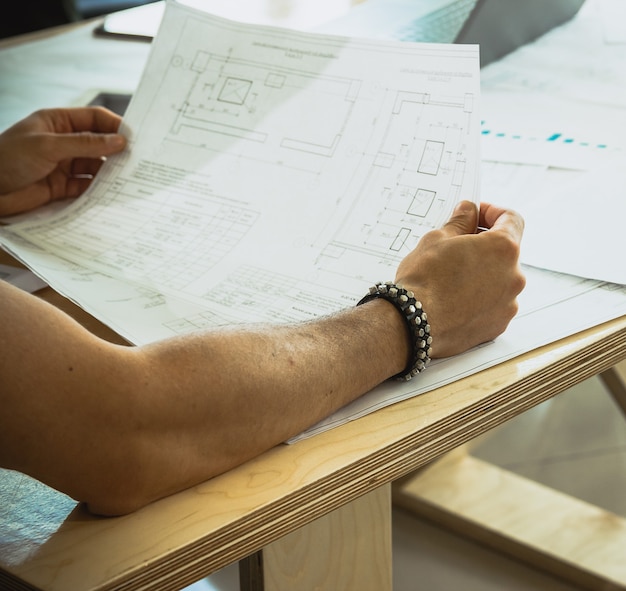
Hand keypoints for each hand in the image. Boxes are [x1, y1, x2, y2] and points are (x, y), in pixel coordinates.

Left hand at [0, 107, 126, 215]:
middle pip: (98, 144)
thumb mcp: (48, 146)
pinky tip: (111, 193)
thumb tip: (118, 141)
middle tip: (138, 160)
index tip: (135, 137)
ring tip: (128, 179)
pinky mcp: (62, 187)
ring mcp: (63, 165)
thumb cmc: (7, 158)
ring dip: (110, 173)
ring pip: (95, 167)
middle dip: (117, 151)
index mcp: (57, 122)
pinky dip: (99, 191)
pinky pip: (87, 187)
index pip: (94, 119)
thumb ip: (85, 144)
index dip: (115, 126)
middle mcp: (63, 142)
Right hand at [395, 201, 524, 357]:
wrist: (412, 322)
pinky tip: (454, 298)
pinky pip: (493, 305)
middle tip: (456, 246)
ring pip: (499, 280)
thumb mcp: (438, 238)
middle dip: (483, 246)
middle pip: (505, 252)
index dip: (493, 212)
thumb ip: (460, 222)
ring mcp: (508, 304)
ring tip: (451, 277)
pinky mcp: (497, 325)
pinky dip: (478, 298)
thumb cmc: (424, 280)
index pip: (512, 219)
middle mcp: (514, 276)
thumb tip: (468, 211)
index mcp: (503, 249)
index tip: (476, 215)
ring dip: (481, 273)